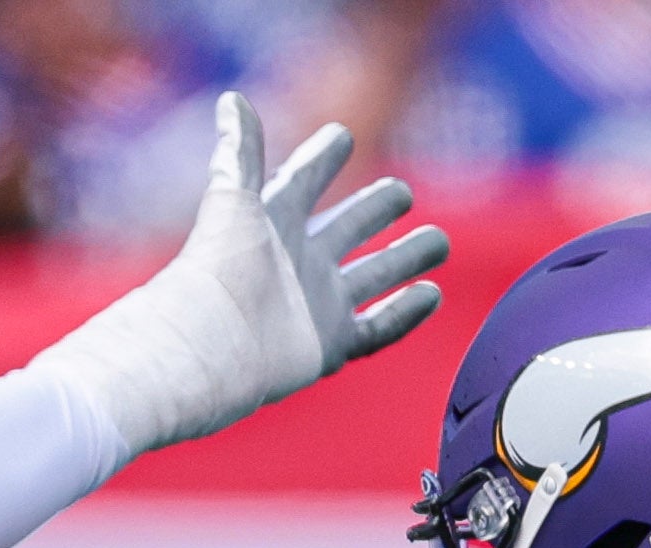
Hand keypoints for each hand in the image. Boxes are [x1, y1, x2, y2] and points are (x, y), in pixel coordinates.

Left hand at [34, 91, 446, 456]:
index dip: (322, 157)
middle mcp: (299, 262)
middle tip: (402, 192)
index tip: (341, 135)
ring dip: (406, 259)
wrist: (211, 346)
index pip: (305, 181)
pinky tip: (431, 294)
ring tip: (438, 240)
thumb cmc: (219, 269)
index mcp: (275, 223)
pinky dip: (406, 313)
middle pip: (348, 228)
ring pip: (374, 275)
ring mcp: (318, 304)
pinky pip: (378, 327)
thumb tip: (232, 98)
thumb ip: (238, 151)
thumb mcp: (233, 199)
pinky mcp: (331, 343)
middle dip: (376, 210)